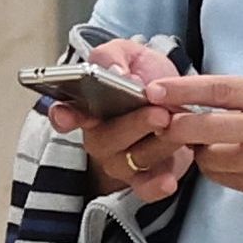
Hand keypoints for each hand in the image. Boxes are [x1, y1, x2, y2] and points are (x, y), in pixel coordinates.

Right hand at [52, 37, 191, 199]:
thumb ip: (113, 56)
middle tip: (159, 113)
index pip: (65, 114)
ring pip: (135, 158)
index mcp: (87, 107)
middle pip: (107, 139)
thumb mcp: (127, 53)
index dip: (63, 116)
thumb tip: (114, 72)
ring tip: (178, 129)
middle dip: (134, 125)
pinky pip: (144, 189)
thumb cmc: (143, 74)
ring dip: (160, 144)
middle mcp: (99, 138)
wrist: (177, 95)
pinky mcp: (145, 177)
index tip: (66, 115)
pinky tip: (168, 181)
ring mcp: (121, 161)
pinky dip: (156, 185)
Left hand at [155, 73, 242, 220]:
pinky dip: (219, 173)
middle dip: (176, 129)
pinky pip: (229, 181)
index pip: (218, 89)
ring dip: (199, 155)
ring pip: (212, 160)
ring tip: (200, 148)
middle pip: (205, 127)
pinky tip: (224, 166)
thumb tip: (203, 100)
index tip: (152, 91)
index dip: (181, 90)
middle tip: (161, 127)